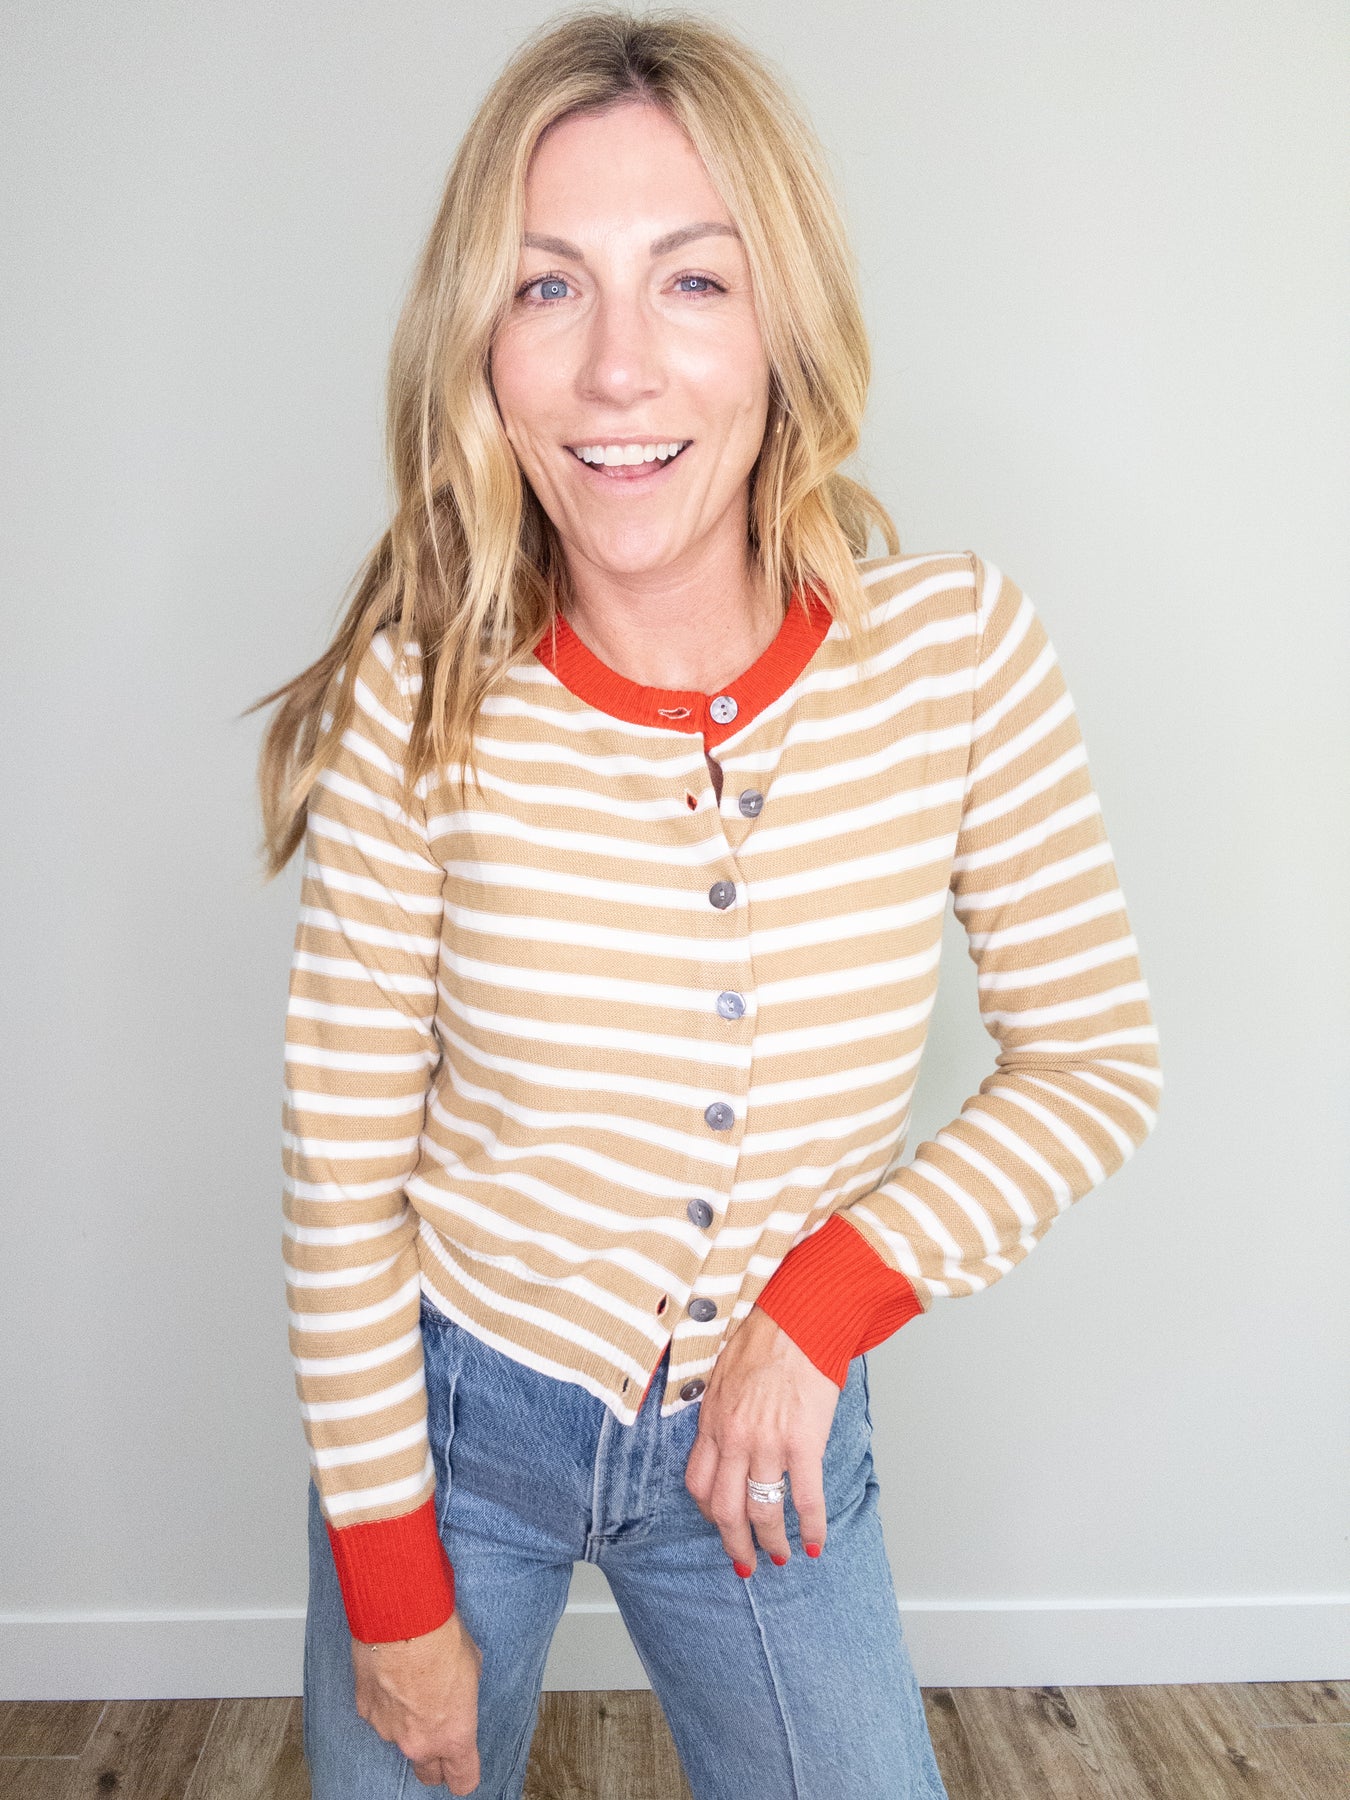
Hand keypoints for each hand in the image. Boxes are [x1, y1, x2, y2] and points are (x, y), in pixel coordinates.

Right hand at [351, 1607, 483, 1792]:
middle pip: (428, 1774)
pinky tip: (391, 1675)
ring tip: (411, 1685)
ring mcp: (389, 1731)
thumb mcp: (471, 1667)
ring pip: (400, 1740)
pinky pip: (379, 1716)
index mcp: (453, 1735)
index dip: (463, 1773)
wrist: (402, 1620)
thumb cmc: (440, 1638)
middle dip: (434, 1759)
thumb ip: (463, 1695)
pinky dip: (384, 1702)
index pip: (462, 1780)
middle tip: (437, 1728)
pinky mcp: (365, 1712)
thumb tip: (455, 1691)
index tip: (463, 1766)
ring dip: (407, 1722)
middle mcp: (419, 1743)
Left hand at [683, 1304, 839, 1573]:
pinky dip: (812, 1528)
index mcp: (713, 1422)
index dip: (708, 1512)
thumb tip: (723, 1436)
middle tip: (746, 1562)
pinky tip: (815, 1542)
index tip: (720, 1523)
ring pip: (762, 1512)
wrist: (799, 1319)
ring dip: (772, 1543)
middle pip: (725, 1510)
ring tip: (782, 1557)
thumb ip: (720, 1412)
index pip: (698, 1483)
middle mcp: (735, 1439)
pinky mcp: (803, 1442)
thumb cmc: (765, 1337)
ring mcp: (768, 1444)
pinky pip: (805, 1499)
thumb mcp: (723, 1375)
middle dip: (735, 1544)